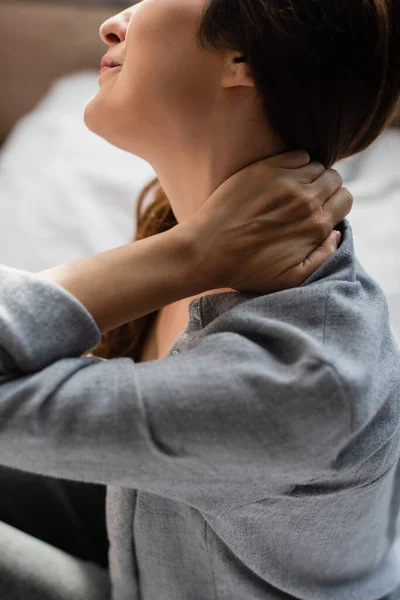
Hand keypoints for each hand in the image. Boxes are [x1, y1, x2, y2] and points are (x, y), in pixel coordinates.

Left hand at [187, 150, 352, 293]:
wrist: (208, 251)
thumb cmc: (246, 269)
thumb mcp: (291, 277)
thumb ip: (322, 257)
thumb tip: (335, 234)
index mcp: (316, 225)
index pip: (345, 200)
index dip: (335, 204)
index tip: (320, 209)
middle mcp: (306, 200)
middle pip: (334, 180)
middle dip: (326, 188)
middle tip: (306, 199)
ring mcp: (287, 181)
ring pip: (317, 165)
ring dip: (311, 174)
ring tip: (292, 188)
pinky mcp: (267, 168)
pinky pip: (297, 154)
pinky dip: (296, 162)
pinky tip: (282, 176)